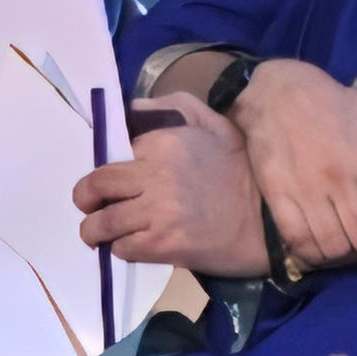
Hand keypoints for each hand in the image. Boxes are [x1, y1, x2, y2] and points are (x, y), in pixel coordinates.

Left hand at [75, 96, 268, 274]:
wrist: (270, 221)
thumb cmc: (243, 170)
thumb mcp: (215, 125)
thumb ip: (175, 107)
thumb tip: (134, 108)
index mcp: (163, 143)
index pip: (114, 151)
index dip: (108, 164)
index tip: (110, 176)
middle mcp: (154, 176)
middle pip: (96, 186)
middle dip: (86, 198)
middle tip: (89, 205)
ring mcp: (157, 213)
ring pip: (102, 223)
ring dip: (95, 229)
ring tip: (98, 233)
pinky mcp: (163, 245)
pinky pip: (123, 248)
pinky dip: (120, 248)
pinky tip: (130, 244)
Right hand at [230, 59, 356, 269]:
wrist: (280, 92)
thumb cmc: (339, 105)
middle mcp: (341, 180)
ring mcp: (307, 191)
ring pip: (334, 247)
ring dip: (347, 258)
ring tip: (352, 249)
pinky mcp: (279, 196)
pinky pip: (299, 242)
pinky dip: (313, 255)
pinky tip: (322, 250)